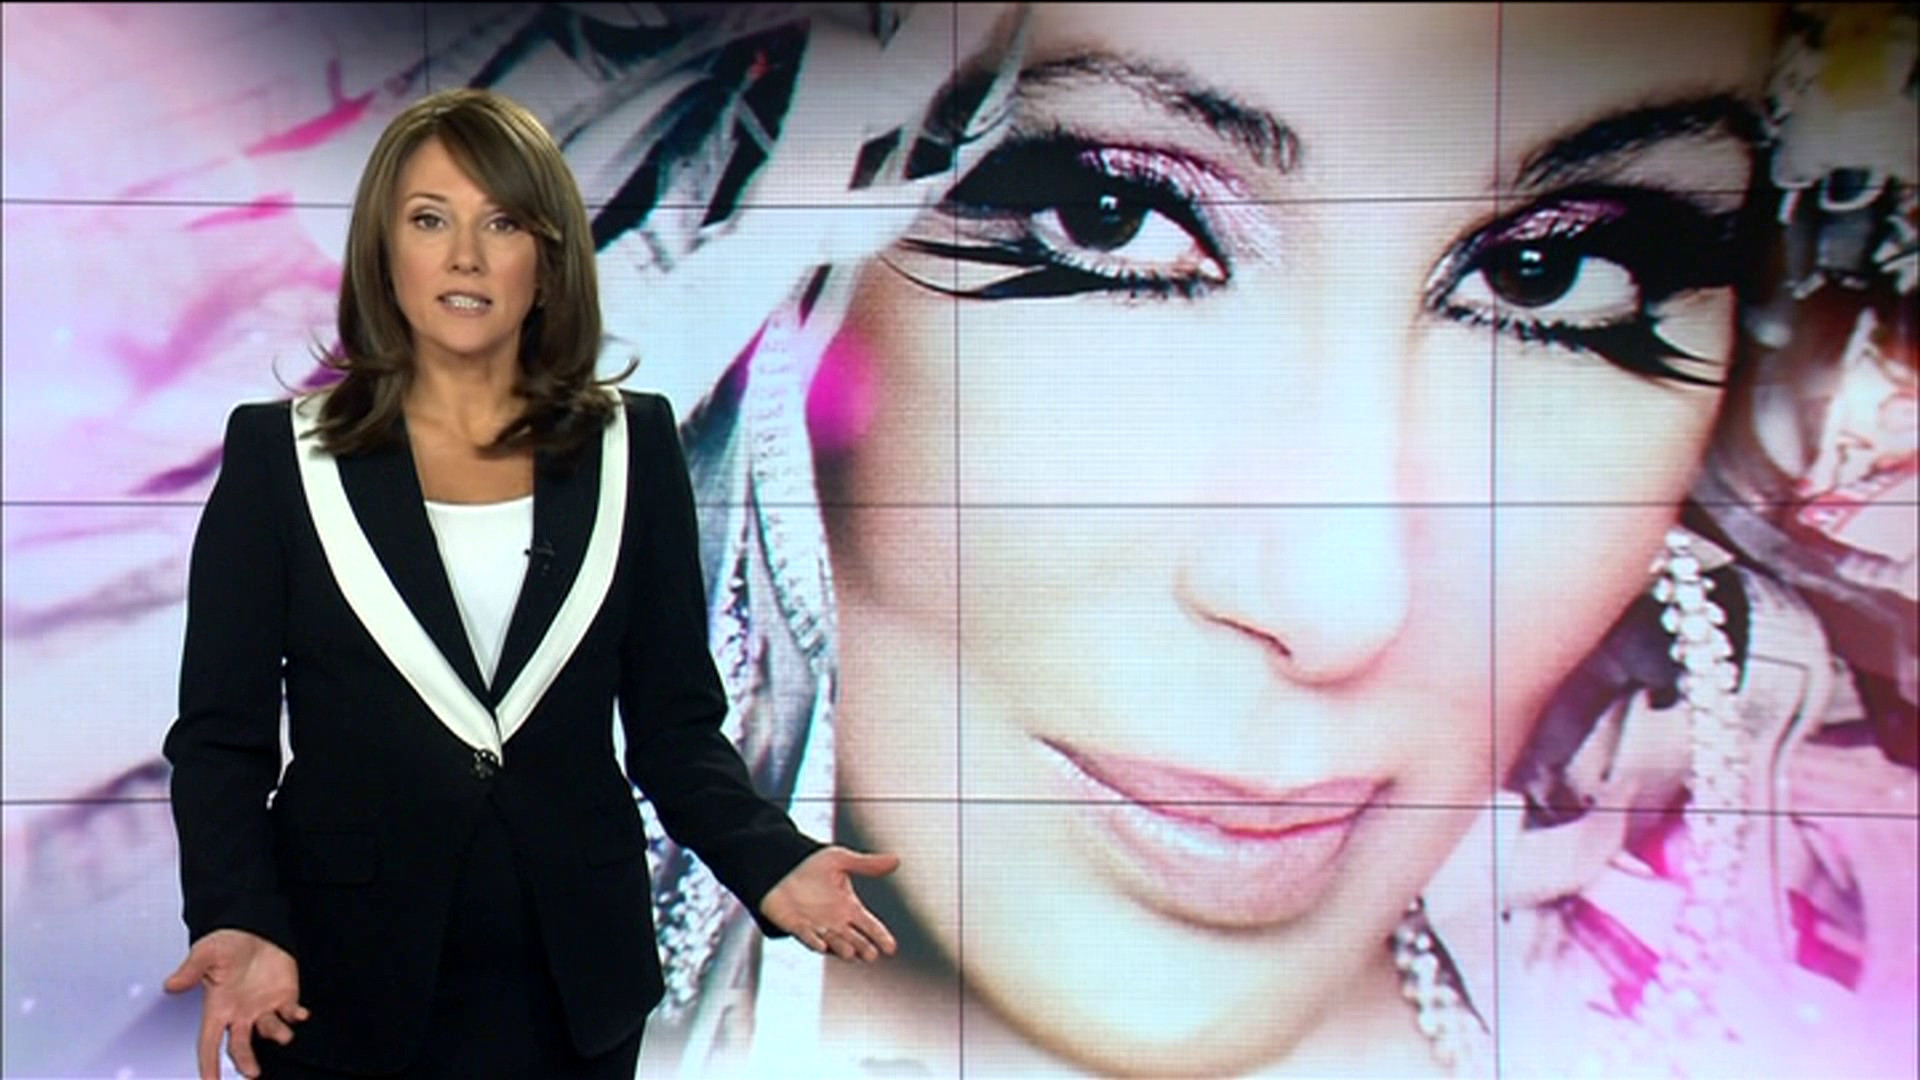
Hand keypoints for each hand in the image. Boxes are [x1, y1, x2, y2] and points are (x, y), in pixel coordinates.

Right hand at [163, 928, 307, 1078]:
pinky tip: (300, 1014)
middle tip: (252, 1073)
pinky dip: (296, 1015)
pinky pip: (292, 1013)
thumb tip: (171, 985)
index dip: (208, 1064)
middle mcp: (240, 1014)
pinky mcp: (285, 998)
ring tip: (283, 1035)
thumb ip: (191, 970)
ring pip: (270, 1031)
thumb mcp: (206, 953)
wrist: (255, 929)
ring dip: (277, 1034)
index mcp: (218, 1008)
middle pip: (240, 1047)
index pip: (209, 1043)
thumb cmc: (228, 944)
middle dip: (246, 1061)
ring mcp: (263, 1008)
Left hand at [759, 846, 900, 961]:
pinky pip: (807, 936)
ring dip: (841, 948)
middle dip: (863, 948)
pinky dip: (814, 941)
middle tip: (871, 955)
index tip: (891, 948)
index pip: (870, 926)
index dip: (880, 936)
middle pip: (854, 940)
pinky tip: (822, 945)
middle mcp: (836, 923)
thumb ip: (866, 864)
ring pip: (833, 942)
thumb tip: (896, 860)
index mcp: (849, 908)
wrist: (780, 869)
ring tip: (851, 953)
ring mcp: (817, 928)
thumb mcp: (840, 860)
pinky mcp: (797, 927)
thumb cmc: (812, 866)